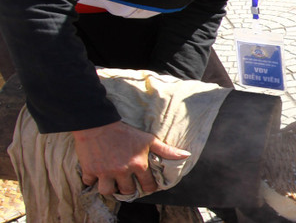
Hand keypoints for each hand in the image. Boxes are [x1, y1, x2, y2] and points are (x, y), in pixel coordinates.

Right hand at [72, 121, 190, 195]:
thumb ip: (166, 150)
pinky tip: (96, 174)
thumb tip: (186, 155)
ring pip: (108, 191)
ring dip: (110, 189)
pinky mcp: (90, 170)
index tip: (147, 185)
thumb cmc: (126, 132)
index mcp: (138, 165)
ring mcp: (105, 172)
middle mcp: (122, 171)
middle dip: (129, 189)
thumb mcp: (148, 140)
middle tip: (129, 184)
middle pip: (127, 191)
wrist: (99, 124)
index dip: (149, 186)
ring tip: (113, 183)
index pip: (148, 185)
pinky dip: (91, 181)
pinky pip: (89, 183)